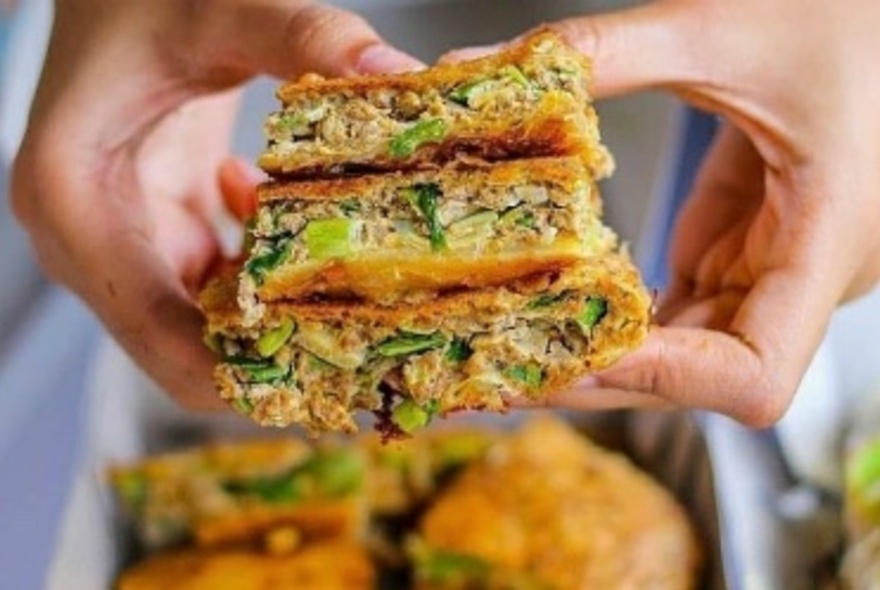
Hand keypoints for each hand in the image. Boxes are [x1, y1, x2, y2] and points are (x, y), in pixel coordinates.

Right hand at [11, 0, 420, 408]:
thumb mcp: (220, 7)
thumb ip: (304, 35)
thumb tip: (398, 76)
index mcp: (77, 202)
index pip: (160, 336)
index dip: (246, 376)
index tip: (333, 382)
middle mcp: (90, 240)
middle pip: (185, 348)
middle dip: (276, 355)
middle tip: (367, 344)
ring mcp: (126, 239)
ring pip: (207, 322)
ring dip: (280, 312)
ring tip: (347, 281)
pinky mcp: (159, 227)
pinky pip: (217, 282)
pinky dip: (265, 270)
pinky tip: (283, 210)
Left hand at [450, 1, 879, 425]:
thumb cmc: (841, 10)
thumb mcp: (715, 29)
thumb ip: (603, 52)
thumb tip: (490, 72)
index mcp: (828, 236)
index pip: (754, 375)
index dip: (662, 379)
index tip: (575, 355)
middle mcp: (806, 274)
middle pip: (701, 375)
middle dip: (602, 374)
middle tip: (507, 366)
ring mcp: (777, 267)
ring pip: (687, 349)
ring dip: (604, 351)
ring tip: (516, 345)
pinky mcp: (750, 247)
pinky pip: (687, 309)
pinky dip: (623, 316)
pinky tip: (565, 306)